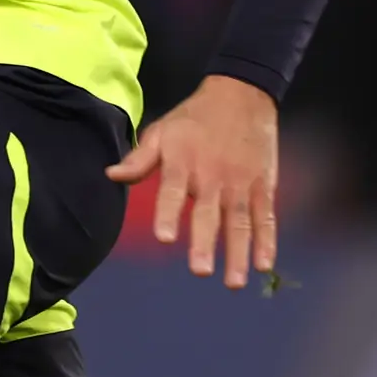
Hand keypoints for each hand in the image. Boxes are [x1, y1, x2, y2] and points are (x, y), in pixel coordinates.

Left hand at [106, 74, 278, 289]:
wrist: (243, 94)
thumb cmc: (195, 118)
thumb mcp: (162, 131)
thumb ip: (140, 159)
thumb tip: (109, 175)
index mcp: (184, 162)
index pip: (173, 190)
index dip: (169, 214)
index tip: (165, 238)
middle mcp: (213, 176)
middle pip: (208, 213)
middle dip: (204, 242)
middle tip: (199, 271)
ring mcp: (241, 183)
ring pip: (240, 222)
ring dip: (237, 253)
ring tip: (232, 282)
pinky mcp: (263, 186)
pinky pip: (266, 217)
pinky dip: (267, 241)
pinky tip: (264, 265)